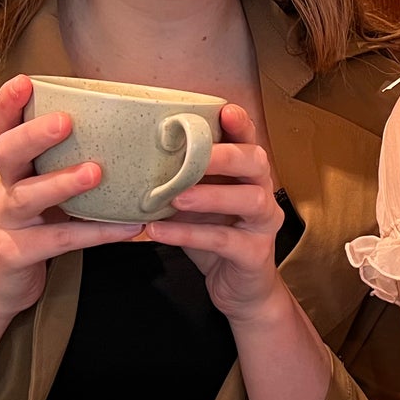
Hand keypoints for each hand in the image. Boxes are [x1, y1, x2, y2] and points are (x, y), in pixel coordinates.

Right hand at [0, 75, 142, 319]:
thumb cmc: (31, 230)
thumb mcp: (42, 193)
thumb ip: (66, 166)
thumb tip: (126, 137)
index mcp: (13, 169)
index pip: (3, 128)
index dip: (9, 104)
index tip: (25, 80)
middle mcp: (4, 189)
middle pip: (7, 153)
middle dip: (34, 134)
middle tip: (65, 121)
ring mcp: (7, 222)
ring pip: (27, 196)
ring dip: (62, 182)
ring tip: (96, 172)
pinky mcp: (16, 253)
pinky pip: (57, 241)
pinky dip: (95, 234)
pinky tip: (129, 228)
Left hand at [145, 103, 287, 323]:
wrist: (239, 289)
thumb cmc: (215, 237)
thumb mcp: (198, 204)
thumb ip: (182, 180)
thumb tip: (136, 155)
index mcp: (248, 176)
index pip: (249, 141)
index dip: (240, 125)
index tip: (224, 110)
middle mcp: (263, 194)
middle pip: (257, 163)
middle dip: (226, 155)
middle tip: (192, 155)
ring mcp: (263, 225)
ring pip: (250, 200)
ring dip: (211, 195)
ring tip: (174, 196)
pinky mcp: (254, 254)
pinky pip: (224, 241)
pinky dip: (190, 234)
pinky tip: (158, 231)